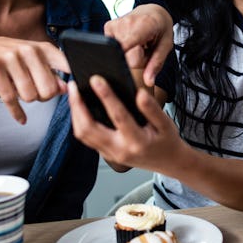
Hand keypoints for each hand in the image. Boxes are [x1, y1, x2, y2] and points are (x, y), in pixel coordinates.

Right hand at [0, 37, 68, 123]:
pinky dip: (17, 112)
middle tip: (37, 93)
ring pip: (29, 96)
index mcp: (43, 49)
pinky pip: (9, 99)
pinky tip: (21, 117)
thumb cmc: (15, 57)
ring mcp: (10, 58)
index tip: (71, 92)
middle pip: (48, 89)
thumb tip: (65, 89)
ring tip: (22, 92)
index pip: (66, 66)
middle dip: (44, 97)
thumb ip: (53, 74)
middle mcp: (28, 51)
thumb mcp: (37, 62)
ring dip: (26, 99)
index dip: (69, 82)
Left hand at [68, 74, 186, 172]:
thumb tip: (140, 94)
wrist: (168, 163)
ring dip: (75, 114)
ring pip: (83, 135)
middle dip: (78, 106)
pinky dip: (79, 122)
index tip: (96, 80)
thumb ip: (153, 109)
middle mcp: (119, 150)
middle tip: (73, 86)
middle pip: (89, 129)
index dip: (106, 96)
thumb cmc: (167, 141)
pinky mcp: (106, 154)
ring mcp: (110, 154)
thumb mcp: (166, 124)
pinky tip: (80, 109)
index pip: (118, 116)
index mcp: (136, 141)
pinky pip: (86, 139)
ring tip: (73, 94)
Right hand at [104, 4, 172, 87]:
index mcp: (141, 26)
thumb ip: (156, 64)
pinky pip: (113, 48)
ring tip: (138, 44)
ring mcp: (113, 25)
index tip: (138, 61)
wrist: (153, 11)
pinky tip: (130, 42)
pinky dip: (122, 49)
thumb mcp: (166, 46)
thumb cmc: (161, 27)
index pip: (127, 49)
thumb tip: (148, 82)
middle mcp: (124, 23)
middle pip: (125, 56)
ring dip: (129, 54)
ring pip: (118, 54)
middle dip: (135, 59)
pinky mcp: (107, 27)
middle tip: (144, 48)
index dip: (131, 60)